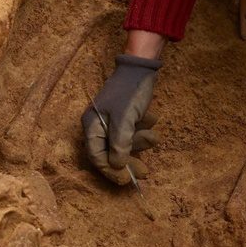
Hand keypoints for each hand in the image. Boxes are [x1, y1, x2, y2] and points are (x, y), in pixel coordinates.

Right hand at [82, 54, 161, 184]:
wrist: (142, 66)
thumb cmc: (130, 91)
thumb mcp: (125, 119)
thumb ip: (120, 143)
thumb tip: (116, 166)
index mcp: (92, 125)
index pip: (96, 157)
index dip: (111, 171)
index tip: (126, 180)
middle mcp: (99, 125)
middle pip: (111, 153)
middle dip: (129, 161)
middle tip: (145, 171)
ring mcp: (112, 121)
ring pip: (125, 144)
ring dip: (140, 142)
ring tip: (153, 134)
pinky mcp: (125, 117)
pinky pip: (132, 132)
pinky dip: (143, 130)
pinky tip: (152, 119)